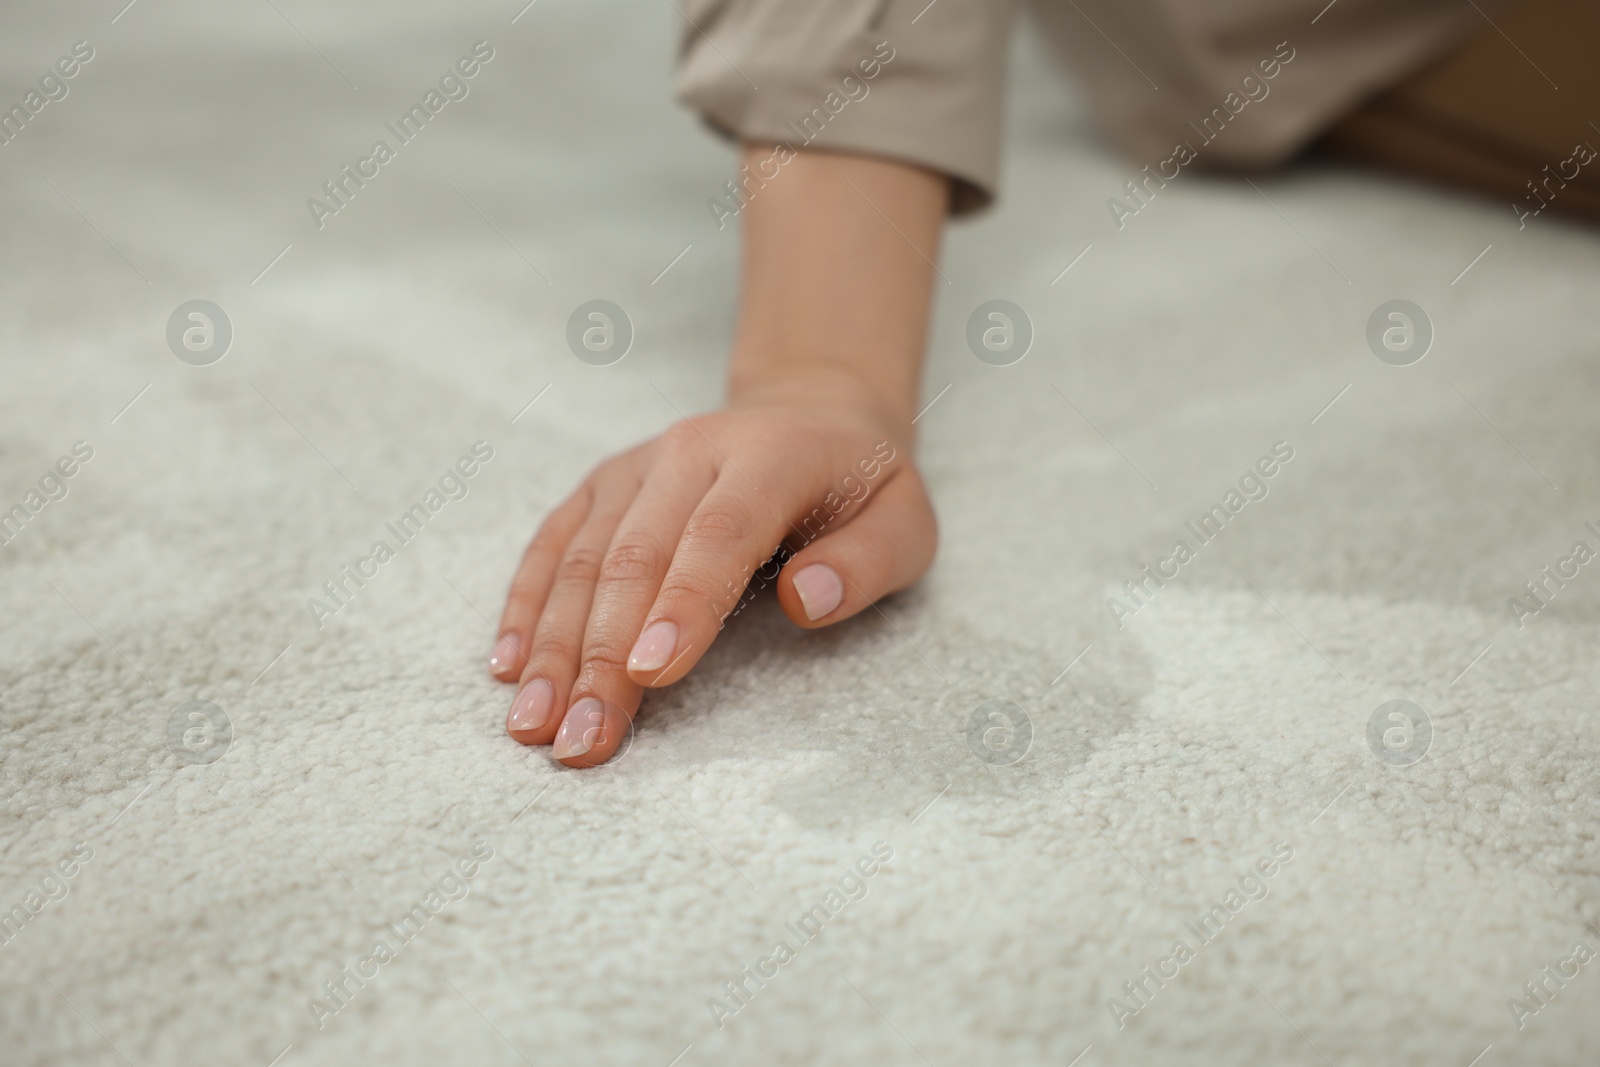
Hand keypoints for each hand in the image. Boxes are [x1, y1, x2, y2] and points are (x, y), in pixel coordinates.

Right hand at [488, 384, 936, 766]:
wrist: (808, 417)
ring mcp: (637, 468)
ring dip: (554, 646)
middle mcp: (689, 453)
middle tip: (582, 740)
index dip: (682, 604)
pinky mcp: (602, 488)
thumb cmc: (860, 491)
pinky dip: (527, 606)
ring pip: (582, 557)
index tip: (651, 676)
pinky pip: (553, 545)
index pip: (718, 534)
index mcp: (768, 457)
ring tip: (535, 726)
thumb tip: (805, 601)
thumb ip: (866, 564)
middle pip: (633, 556)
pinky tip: (510, 668)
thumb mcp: (904, 523)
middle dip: (602, 655)